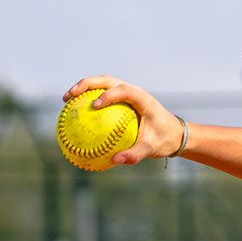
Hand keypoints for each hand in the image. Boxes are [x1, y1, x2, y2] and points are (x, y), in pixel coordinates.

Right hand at [62, 76, 185, 167]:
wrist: (175, 134)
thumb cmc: (164, 140)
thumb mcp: (152, 149)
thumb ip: (135, 154)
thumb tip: (115, 160)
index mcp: (143, 99)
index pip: (123, 90)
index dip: (108, 95)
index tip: (94, 105)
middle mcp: (134, 91)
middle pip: (107, 80)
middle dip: (87, 84)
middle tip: (70, 96)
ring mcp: (128, 93)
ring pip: (103, 83)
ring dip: (84, 88)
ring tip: (66, 101)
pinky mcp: (123, 99)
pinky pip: (103, 95)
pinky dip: (88, 99)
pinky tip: (75, 112)